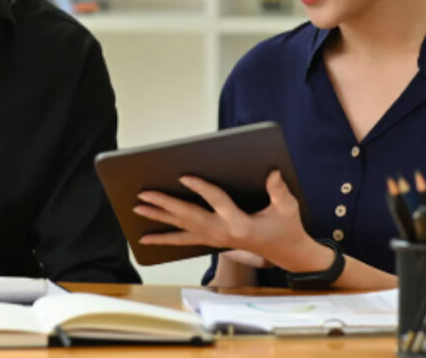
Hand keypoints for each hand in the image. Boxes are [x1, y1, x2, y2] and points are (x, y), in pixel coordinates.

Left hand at [134, 170, 325, 272]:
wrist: (285, 253)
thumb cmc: (286, 227)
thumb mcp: (288, 208)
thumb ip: (279, 191)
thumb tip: (271, 172)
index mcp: (240, 224)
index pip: (217, 202)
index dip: (201, 188)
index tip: (183, 176)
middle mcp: (222, 233)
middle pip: (189, 217)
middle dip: (165, 204)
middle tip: (143, 195)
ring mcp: (214, 239)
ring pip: (181, 229)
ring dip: (158, 219)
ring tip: (137, 210)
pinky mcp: (211, 240)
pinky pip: (183, 240)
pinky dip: (165, 238)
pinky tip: (147, 238)